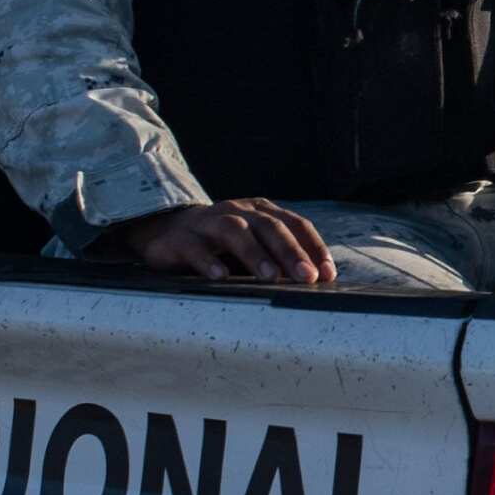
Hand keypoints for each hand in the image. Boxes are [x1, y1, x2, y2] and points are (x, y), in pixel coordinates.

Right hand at [100, 199, 332, 284]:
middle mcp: (238, 211)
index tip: (327, 273)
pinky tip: (221, 276)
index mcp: (261, 212)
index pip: (296, 224)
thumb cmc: (220, 245)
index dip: (313, 247)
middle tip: (307, 277)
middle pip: (270, 226)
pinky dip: (208, 261)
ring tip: (271, 277)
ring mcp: (208, 222)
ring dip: (255, 254)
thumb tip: (316, 282)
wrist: (166, 233)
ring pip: (235, 231)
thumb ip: (280, 259)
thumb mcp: (254, 247)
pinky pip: (195, 247)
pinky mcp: (181, 238)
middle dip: (291, 252)